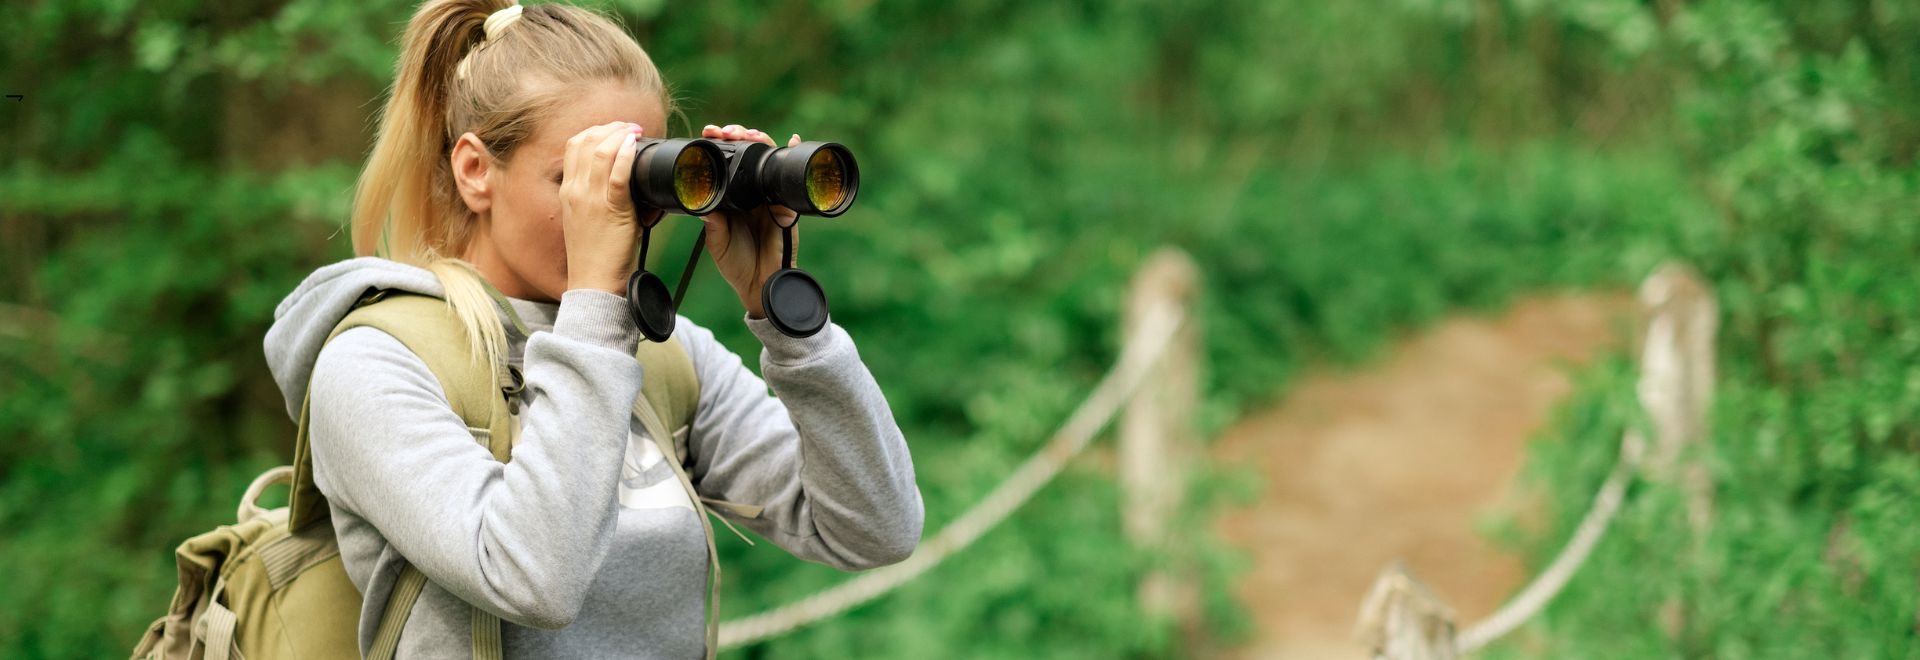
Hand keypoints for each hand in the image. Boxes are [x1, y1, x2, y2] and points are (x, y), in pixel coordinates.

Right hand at [560, 121, 656, 294]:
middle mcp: (575, 191)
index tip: (614, 131)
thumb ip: (597, 197)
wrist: (593, 282)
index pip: (573, 147)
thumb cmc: (596, 254)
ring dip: (621, 135)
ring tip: (636, 131)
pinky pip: (617, 174)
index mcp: (568, 191)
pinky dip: (626, 155)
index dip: (594, 131)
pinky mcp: (611, 209)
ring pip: (601, 151)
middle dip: (610, 128)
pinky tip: (635, 146)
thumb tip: (623, 181)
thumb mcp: (587, 218)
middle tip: (630, 127)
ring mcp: (591, 199)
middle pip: (585, 142)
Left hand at [699, 123, 801, 318]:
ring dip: (761, 142)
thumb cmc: (736, 264)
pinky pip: (790, 180)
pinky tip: (794, 140)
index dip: (718, 145)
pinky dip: (794, 157)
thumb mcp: (716, 241)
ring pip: (767, 161)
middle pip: (747, 155)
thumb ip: (712, 222)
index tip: (708, 133)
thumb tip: (704, 202)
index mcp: (731, 198)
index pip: (724, 163)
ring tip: (752, 133)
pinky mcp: (787, 206)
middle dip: (739, 136)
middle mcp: (750, 193)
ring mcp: (770, 198)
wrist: (759, 284)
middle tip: (727, 131)